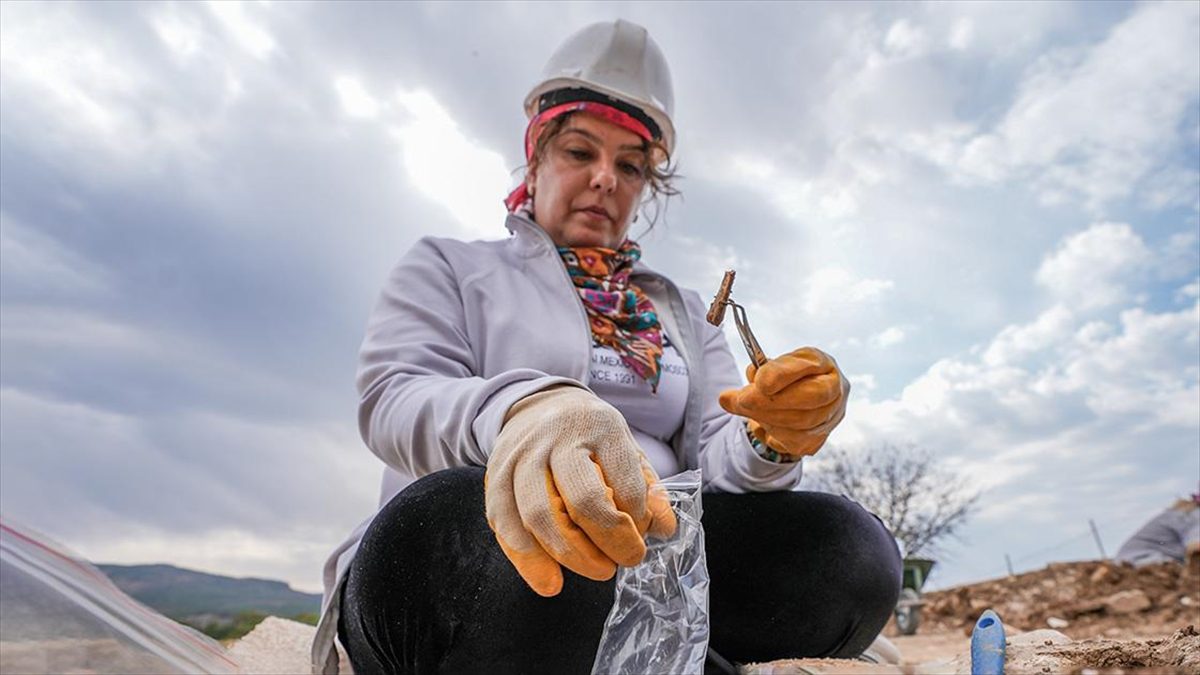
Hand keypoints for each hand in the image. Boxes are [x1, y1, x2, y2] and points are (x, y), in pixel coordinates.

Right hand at [485, 386, 675, 596]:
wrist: (538, 406)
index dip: (638, 520)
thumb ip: (649, 488)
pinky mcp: (494, 474)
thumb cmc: (591, 437)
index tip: (641, 535)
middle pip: (582, 500)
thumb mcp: (628, 449)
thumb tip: (664, 529)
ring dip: (569, 555)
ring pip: (539, 515)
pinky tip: (549, 580)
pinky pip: (504, 522)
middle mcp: (557, 437)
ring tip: (595, 571)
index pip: (625, 483)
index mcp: (600, 427)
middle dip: (608, 541)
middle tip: (623, 562)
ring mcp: (521, 455)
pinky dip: (527, 559)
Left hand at [718, 347, 848, 457]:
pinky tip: (763, 423)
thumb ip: (754, 377)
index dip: (783, 374)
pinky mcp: (820, 439)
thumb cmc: (785, 379)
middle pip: (810, 397)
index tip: (759, 381)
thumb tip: (728, 398)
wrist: (798, 400)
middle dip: (771, 400)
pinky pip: (796, 442)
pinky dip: (774, 433)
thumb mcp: (770, 368)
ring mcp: (831, 417)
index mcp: (823, 363)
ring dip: (767, 417)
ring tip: (747, 408)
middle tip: (742, 400)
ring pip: (801, 424)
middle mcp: (836, 389)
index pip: (809, 366)